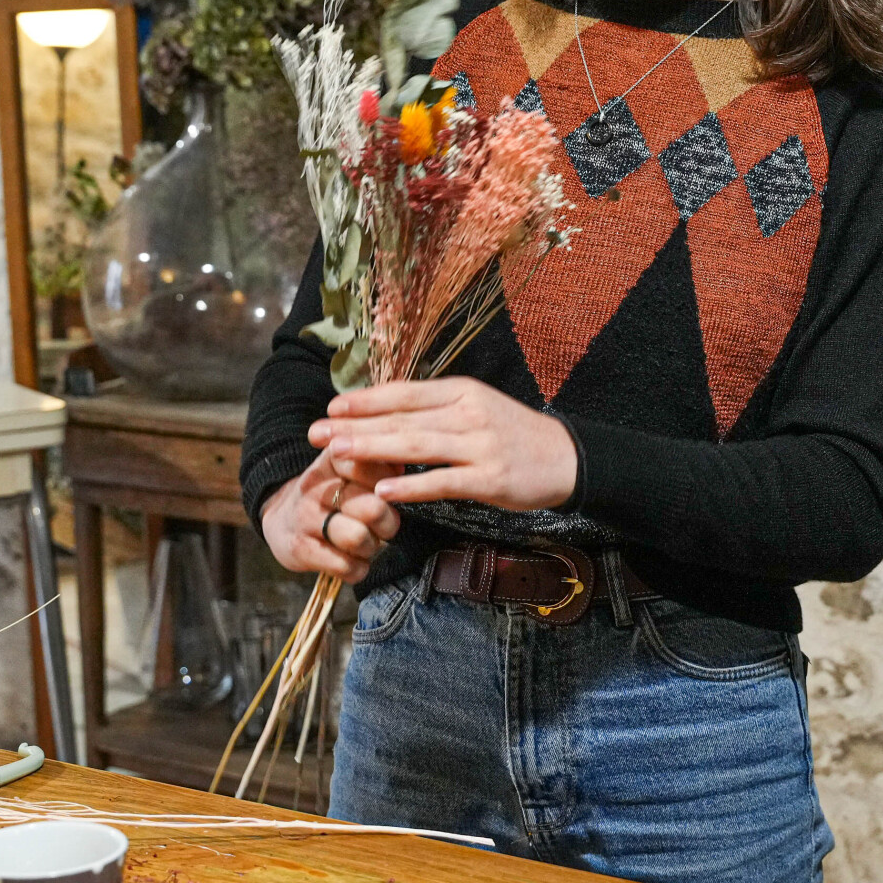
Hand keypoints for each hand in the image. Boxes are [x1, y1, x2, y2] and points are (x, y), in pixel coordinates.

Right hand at [258, 450, 400, 582]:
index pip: (369, 466)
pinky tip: (353, 561)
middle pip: (372, 508)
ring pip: (358, 538)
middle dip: (388, 523)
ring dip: (371, 546)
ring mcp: (305, 518)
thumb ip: (376, 463)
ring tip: (366, 543)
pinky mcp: (300, 549)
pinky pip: (345, 566)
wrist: (279, 519)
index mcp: (331, 460)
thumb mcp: (345, 469)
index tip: (388, 491)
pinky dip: (357, 569)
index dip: (389, 483)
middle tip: (384, 525)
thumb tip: (402, 464)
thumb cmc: (327, 493)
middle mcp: (315, 487)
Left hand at [315, 378, 579, 513]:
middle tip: (316, 434)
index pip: (404, 393)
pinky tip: (383, 490)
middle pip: (401, 419)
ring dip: (372, 450)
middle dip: (355, 426)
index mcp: (461, 392)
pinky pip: (442, 482)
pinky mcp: (490, 478)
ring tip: (337, 455)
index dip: (365, 400)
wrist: (565, 458)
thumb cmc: (513, 434)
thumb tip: (387, 412)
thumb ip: (435, 410)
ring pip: (416, 446)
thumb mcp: (476, 408)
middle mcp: (468, 413)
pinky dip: (410, 486)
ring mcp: (480, 445)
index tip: (330, 407)